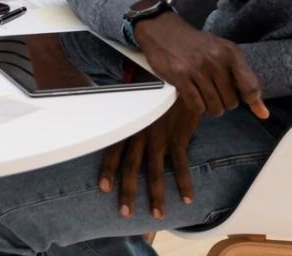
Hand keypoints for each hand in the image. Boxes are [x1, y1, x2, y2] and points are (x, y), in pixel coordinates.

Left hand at [98, 93, 201, 218]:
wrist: (178, 76)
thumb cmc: (156, 85)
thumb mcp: (136, 97)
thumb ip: (128, 112)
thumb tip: (117, 119)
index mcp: (129, 124)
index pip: (114, 150)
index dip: (109, 170)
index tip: (104, 188)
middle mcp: (141, 134)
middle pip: (131, 167)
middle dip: (128, 192)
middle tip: (125, 213)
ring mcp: (160, 138)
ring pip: (154, 172)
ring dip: (156, 195)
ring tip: (157, 214)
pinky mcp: (178, 138)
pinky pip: (181, 165)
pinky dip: (184, 183)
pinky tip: (187, 199)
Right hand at [134, 11, 269, 119]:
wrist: (164, 30)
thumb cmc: (197, 45)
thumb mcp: (224, 54)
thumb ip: (244, 81)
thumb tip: (264, 114)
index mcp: (231, 53)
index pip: (251, 87)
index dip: (250, 100)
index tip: (243, 100)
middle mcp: (216, 60)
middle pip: (231, 102)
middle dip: (224, 102)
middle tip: (215, 91)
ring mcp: (197, 68)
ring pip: (214, 107)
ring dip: (210, 107)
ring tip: (204, 95)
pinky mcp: (180, 76)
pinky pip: (196, 105)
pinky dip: (196, 106)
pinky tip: (193, 96)